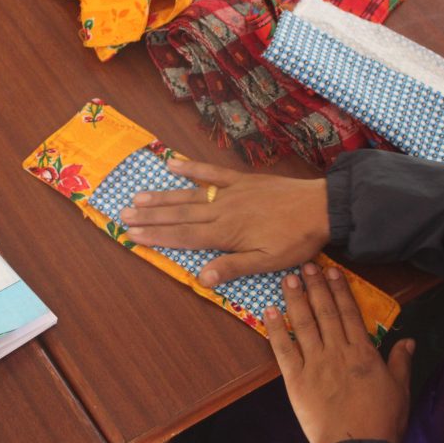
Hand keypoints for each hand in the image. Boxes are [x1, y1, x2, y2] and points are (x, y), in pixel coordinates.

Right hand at [119, 159, 328, 286]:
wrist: (321, 208)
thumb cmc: (296, 240)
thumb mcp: (267, 262)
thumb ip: (233, 267)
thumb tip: (202, 278)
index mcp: (226, 233)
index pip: (183, 236)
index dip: (155, 236)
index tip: (131, 234)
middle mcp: (222, 210)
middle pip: (179, 214)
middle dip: (149, 216)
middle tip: (122, 214)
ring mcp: (231, 192)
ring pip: (189, 194)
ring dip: (162, 196)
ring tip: (137, 196)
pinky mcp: (242, 180)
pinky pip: (212, 173)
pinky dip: (192, 168)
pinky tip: (172, 164)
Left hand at [263, 262, 413, 442]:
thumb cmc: (382, 420)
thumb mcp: (400, 389)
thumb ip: (401, 362)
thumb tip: (409, 341)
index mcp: (362, 352)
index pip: (349, 313)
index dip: (340, 290)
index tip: (333, 271)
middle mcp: (337, 351)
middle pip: (325, 312)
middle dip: (315, 286)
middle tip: (307, 265)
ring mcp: (315, 363)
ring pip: (304, 323)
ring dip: (296, 299)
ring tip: (289, 278)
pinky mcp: (296, 379)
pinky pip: (283, 349)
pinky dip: (275, 328)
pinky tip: (269, 310)